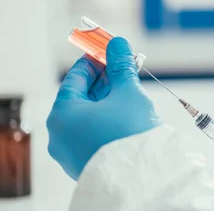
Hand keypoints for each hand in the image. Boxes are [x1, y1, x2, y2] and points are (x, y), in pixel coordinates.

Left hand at [47, 37, 160, 179]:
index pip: (76, 78)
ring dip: (108, 101)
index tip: (108, 51)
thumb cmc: (130, 134)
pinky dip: (107, 121)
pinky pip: (93, 134)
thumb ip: (121, 66)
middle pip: (82, 98)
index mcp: (63, 114)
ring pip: (89, 117)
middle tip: (124, 68)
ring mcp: (71, 152)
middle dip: (105, 81)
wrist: (143, 178)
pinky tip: (126, 114)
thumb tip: (117, 44)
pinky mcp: (86, 163)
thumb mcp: (128, 93)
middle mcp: (60, 134)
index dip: (95, 60)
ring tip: (130, 90)